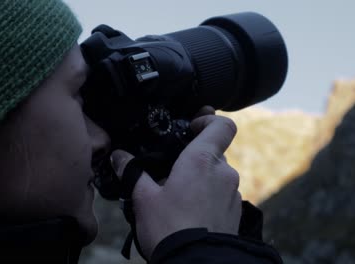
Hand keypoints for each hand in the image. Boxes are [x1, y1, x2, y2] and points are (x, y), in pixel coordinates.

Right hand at [110, 106, 241, 258]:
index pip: (222, 125)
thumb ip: (133, 172)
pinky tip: (190, 213)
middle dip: (193, 158)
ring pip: (217, 174)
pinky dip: (209, 196)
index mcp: (201, 160)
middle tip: (171, 173)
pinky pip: (222, 194)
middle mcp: (223, 172)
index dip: (209, 120)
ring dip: (201, 179)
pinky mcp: (235, 212)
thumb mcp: (144, 199)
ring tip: (178, 198)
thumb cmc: (169, 229)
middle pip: (213, 151)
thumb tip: (119, 157)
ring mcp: (233, 193)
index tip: (191, 128)